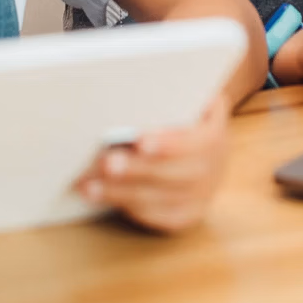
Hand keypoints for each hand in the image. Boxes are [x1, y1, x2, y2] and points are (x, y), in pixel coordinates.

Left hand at [77, 95, 228, 232]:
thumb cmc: (189, 121)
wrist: (211, 156)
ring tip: (89, 186)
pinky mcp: (185, 216)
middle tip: (106, 163)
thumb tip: (142, 85)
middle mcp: (210, 171)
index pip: (190, 143)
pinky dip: (129, 208)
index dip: (166, 144)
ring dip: (120, 193)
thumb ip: (179, 96)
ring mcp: (200, 197)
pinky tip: (105, 198)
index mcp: (213, 138)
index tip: (139, 141)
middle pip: (171, 175)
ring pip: (158, 199)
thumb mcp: (194, 103)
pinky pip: (157, 217)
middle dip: (135, 170)